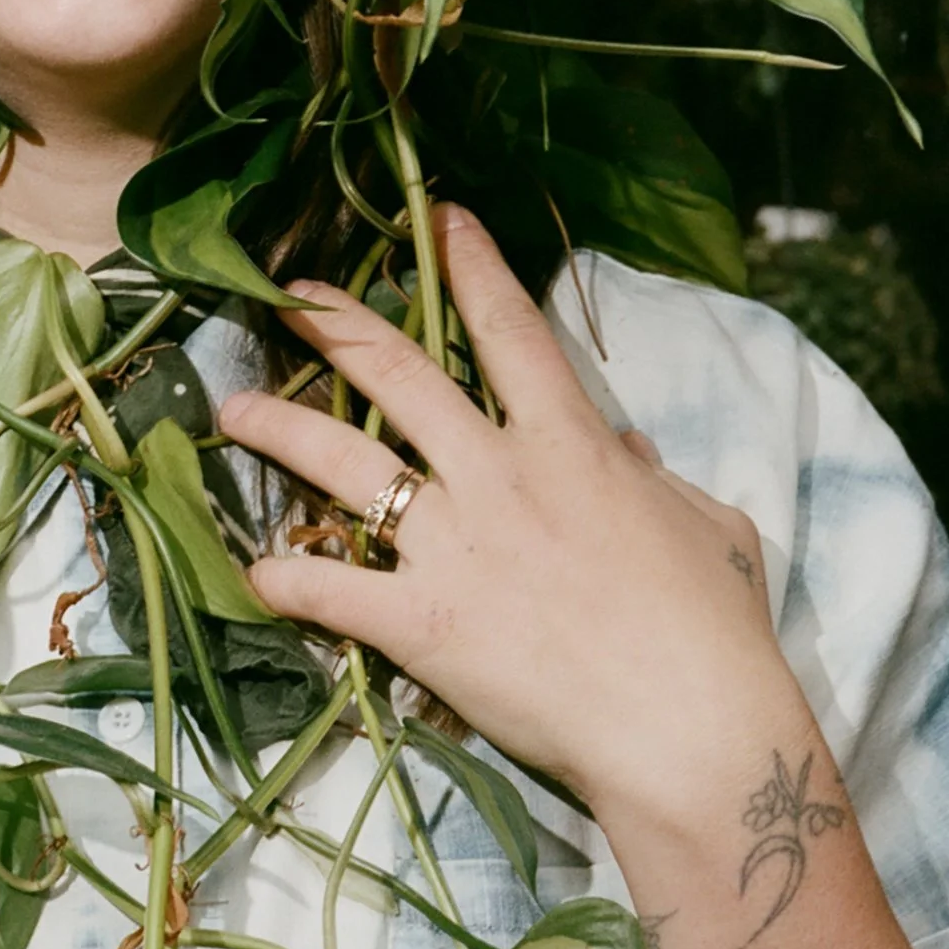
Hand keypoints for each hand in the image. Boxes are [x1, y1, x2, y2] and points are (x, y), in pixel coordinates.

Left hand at [221, 205, 795, 826]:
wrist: (689, 730)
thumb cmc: (715, 632)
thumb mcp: (710, 527)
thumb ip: (659, 481)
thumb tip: (629, 455)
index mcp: (572, 443)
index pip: (512, 329)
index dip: (472, 264)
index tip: (439, 217)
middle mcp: (498, 475)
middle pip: (399, 374)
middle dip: (336, 324)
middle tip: (287, 295)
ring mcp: (452, 545)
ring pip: (342, 461)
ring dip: (279, 427)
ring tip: (232, 407)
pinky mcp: (421, 622)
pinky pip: (329, 590)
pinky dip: (282, 578)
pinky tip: (250, 569)